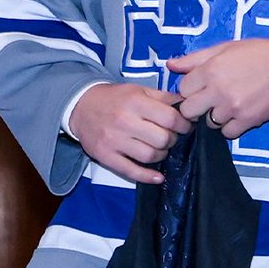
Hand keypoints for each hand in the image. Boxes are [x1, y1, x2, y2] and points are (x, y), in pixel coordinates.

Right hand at [68, 82, 191, 184]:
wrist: (81, 106)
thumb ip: (163, 97)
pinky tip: (158, 177)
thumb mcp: (139, 90)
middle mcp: (125, 121)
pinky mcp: (105, 156)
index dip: (183, 125)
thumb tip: (187, 103)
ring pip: (150, 156)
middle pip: (162, 139)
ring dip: (161, 155)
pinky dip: (147, 176)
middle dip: (172, 140)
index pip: (170, 119)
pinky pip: (130, 171)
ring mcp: (114, 141)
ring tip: (159, 148)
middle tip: (170, 137)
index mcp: (136, 102)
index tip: (185, 127)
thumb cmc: (115, 98)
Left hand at [167, 40, 268, 138]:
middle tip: (208, 101)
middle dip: (196, 107)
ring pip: (208, 124)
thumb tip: (170, 65)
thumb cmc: (256, 53)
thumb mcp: (223, 49)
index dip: (190, 89)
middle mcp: (218, 90)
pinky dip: (231, 126)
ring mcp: (233, 107)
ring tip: (228, 105)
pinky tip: (238, 113)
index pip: (182, 89)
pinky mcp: (247, 120)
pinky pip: (227, 133)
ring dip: (215, 117)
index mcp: (210, 70)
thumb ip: (194, 59)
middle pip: (189, 111)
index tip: (200, 88)